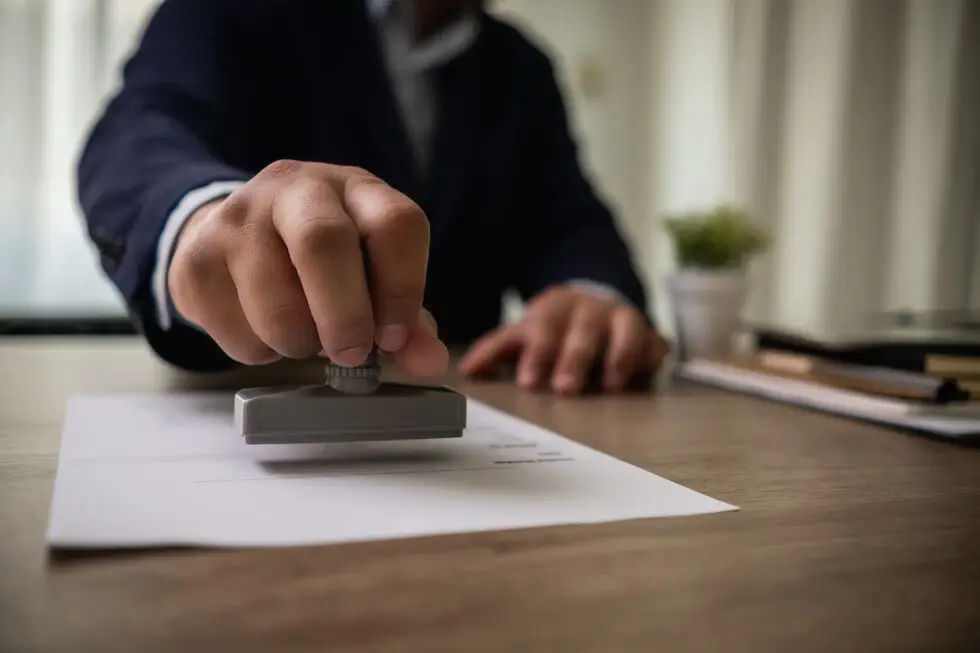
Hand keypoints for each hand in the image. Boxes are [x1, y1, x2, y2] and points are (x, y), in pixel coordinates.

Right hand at [168, 159, 447, 374]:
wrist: (234, 235)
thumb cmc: (322, 263)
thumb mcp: (372, 276)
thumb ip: (408, 321)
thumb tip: (430, 361)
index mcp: (357, 190)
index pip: (395, 223)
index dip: (402, 289)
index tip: (394, 337)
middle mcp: (297, 188)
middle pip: (323, 243)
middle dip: (345, 317)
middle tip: (351, 355)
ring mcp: (239, 217)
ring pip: (275, 299)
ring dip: (299, 342)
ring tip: (306, 338)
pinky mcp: (197, 257)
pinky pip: (234, 328)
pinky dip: (258, 350)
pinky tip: (265, 332)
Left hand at [459, 285, 667, 393]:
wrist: (596, 301)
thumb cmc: (554, 327)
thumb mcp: (524, 334)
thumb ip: (497, 351)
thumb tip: (468, 371)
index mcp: (556, 306)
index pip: (545, 325)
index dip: (538, 352)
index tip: (528, 382)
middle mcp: (591, 307)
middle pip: (584, 327)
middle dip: (575, 357)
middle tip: (565, 388)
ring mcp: (623, 318)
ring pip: (626, 326)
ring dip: (619, 354)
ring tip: (610, 385)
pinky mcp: (650, 335)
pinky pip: (655, 342)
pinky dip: (649, 357)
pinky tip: (641, 378)